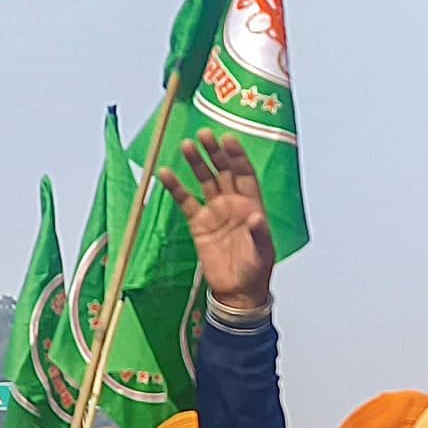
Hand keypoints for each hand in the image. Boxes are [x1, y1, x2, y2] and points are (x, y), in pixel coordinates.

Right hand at [160, 129, 273, 311]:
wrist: (238, 292)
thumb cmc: (256, 271)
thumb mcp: (263, 253)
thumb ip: (259, 233)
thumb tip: (255, 217)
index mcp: (252, 205)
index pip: (244, 174)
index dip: (237, 156)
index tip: (228, 138)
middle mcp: (233, 203)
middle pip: (223, 171)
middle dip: (215, 152)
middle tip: (204, 134)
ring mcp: (215, 211)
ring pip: (204, 180)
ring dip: (196, 163)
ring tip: (187, 145)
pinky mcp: (198, 223)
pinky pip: (185, 201)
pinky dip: (176, 187)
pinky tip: (165, 173)